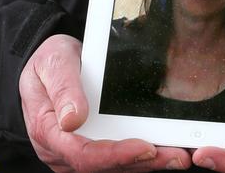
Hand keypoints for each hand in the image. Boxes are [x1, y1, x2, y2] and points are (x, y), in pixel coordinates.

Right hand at [19, 33, 190, 171]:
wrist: (48, 64)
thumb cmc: (49, 62)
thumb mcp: (52, 63)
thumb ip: (63, 88)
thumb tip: (73, 119)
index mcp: (48, 130)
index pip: (83, 154)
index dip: (116, 155)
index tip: (146, 147)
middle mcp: (61, 150)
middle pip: (103, 167)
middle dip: (142, 164)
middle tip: (175, 156)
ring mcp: (75, 153)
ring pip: (112, 168)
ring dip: (146, 164)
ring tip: (177, 155)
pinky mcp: (90, 149)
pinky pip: (115, 161)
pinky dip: (140, 158)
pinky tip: (163, 150)